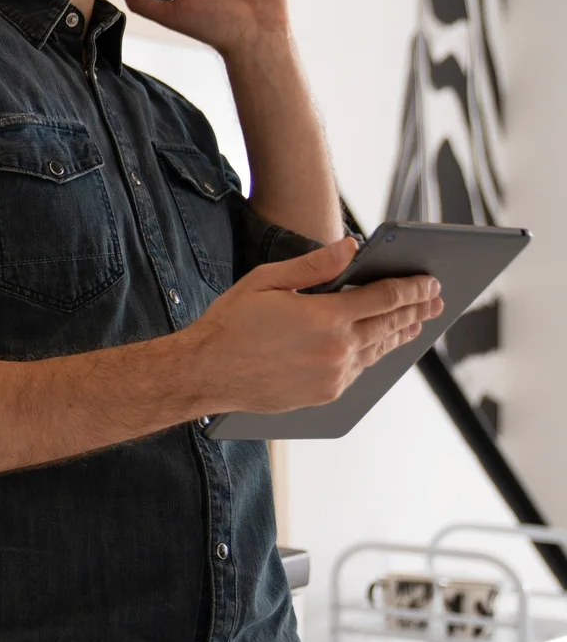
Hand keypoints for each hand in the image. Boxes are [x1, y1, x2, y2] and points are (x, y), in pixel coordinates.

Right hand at [180, 237, 444, 415]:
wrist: (206, 371)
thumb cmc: (230, 323)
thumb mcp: (267, 281)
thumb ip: (314, 266)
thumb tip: (351, 247)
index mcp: (325, 316)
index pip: (385, 296)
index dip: (412, 286)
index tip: (429, 280)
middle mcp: (337, 349)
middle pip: (391, 324)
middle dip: (417, 308)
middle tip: (436, 299)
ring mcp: (334, 375)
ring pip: (380, 350)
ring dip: (401, 333)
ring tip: (416, 322)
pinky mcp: (326, 394)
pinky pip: (360, 371)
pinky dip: (375, 354)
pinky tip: (380, 346)